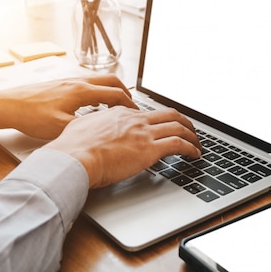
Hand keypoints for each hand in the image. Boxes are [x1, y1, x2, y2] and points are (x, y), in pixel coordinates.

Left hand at [0, 75, 136, 138]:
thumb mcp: (59, 128)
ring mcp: (69, 81)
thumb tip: (102, 133)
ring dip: (111, 90)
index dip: (129, 103)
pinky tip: (93, 105)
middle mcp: (77, 82)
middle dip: (125, 91)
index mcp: (80, 91)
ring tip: (116, 105)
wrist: (7, 105)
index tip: (136, 113)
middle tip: (132, 105)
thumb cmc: (30, 115)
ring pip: (99, 81)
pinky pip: (88, 84)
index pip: (115, 92)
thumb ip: (83, 129)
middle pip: (111, 80)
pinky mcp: (61, 85)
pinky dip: (98, 91)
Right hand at [43, 106, 201, 187]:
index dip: (159, 119)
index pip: (147, 113)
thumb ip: (93, 127)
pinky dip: (191, 148)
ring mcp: (143, 133)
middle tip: (190, 129)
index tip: (163, 125)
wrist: (74, 158)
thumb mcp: (83, 129)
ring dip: (192, 135)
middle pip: (169, 114)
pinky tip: (195, 154)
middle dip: (184, 121)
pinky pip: (178, 144)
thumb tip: (93, 131)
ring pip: (178, 126)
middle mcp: (134, 119)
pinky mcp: (149, 149)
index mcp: (119, 114)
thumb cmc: (73, 149)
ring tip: (197, 144)